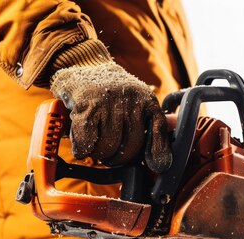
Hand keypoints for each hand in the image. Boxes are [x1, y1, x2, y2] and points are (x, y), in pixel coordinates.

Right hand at [50, 62, 171, 171]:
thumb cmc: (112, 93)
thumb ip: (151, 128)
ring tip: (95, 143)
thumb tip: (161, 164)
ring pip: (107, 148)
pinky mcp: (86, 104)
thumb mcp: (137, 103)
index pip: (158, 131)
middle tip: (110, 155)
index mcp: (147, 100)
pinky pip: (86, 141)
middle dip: (118, 159)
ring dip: (98, 154)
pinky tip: (82, 146)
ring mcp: (109, 101)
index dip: (158, 152)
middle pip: (130, 148)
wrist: (85, 65)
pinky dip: (82, 149)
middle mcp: (131, 99)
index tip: (157, 167)